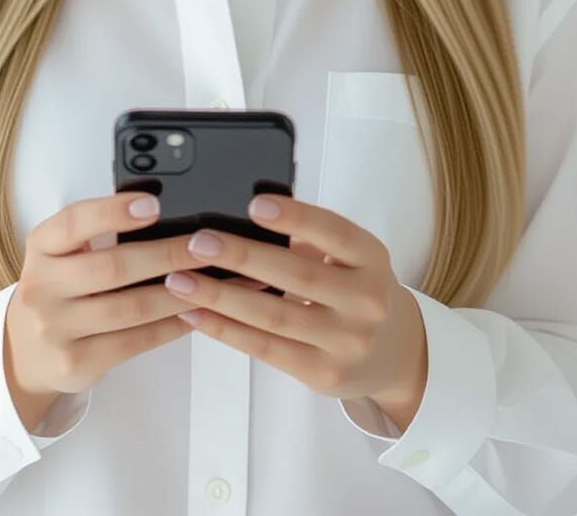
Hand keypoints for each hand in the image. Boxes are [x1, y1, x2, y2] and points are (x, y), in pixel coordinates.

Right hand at [4, 193, 270, 402]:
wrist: (24, 351)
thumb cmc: (59, 289)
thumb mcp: (62, 253)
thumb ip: (97, 232)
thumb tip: (162, 210)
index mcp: (42, 247)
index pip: (74, 222)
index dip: (113, 211)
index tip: (154, 203)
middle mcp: (42, 287)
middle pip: (112, 267)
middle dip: (166, 254)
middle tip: (205, 244)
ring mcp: (56, 329)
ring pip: (131, 308)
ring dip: (180, 292)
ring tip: (214, 279)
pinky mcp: (76, 363)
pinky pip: (136, 341)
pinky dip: (172, 325)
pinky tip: (197, 311)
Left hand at [163, 194, 428, 422]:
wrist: (395, 353)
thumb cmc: (357, 289)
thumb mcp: (352, 256)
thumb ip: (311, 237)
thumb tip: (248, 218)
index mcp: (371, 259)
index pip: (335, 232)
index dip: (296, 217)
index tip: (256, 204)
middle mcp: (365, 301)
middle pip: (299, 275)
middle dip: (244, 256)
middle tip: (199, 242)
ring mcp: (345, 342)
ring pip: (275, 317)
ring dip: (221, 296)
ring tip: (181, 279)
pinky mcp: (322, 373)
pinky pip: (265, 349)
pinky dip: (226, 330)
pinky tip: (196, 313)